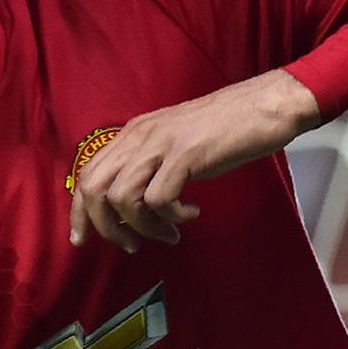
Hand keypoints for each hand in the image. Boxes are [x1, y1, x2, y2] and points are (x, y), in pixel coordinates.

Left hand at [69, 69, 321, 252]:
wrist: (267, 104)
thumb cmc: (226, 127)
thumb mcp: (175, 142)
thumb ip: (150, 164)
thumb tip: (130, 205)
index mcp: (133, 132)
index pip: (88, 173)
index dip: (80, 212)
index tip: (83, 239)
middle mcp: (139, 134)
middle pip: (95, 188)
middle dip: (106, 227)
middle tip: (131, 245)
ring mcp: (161, 143)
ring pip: (123, 198)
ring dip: (144, 227)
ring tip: (169, 233)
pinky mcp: (186, 154)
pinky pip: (159, 199)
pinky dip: (172, 217)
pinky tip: (191, 214)